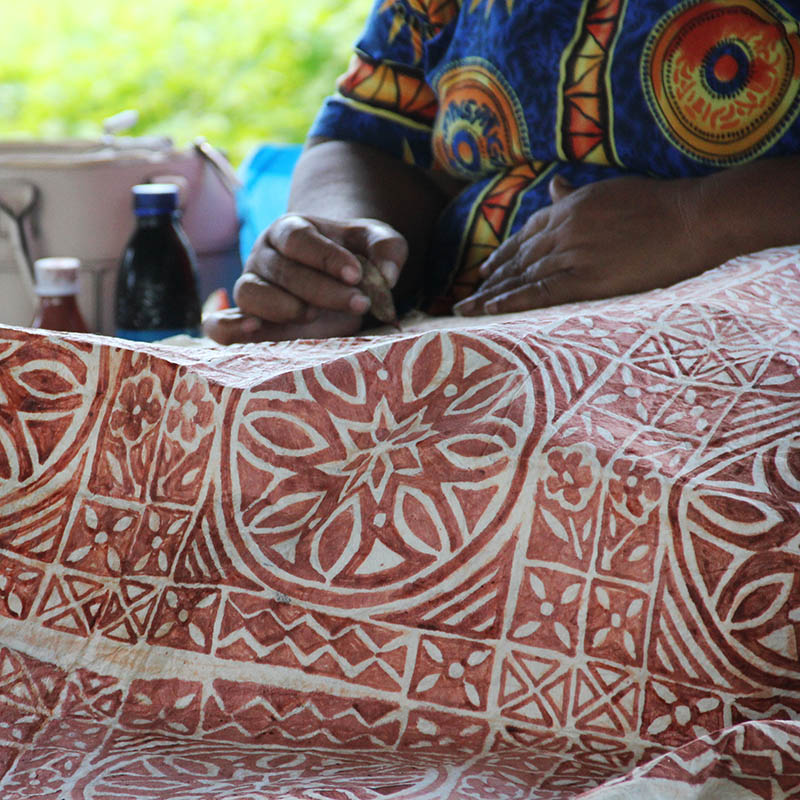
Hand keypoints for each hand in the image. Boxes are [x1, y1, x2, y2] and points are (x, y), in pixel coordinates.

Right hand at [204, 214, 406, 342]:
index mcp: (291, 230)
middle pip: (282, 270)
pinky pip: (219, 325)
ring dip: (281, 307)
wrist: (336, 282)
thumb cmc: (355, 260)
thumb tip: (387, 275)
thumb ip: (387, 249)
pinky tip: (252, 330)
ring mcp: (250, 287)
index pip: (300, 239)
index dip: (326, 257)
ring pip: (250, 293)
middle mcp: (264, 257)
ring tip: (313, 316)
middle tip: (359, 303)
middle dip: (322, 290)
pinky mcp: (243, 320)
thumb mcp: (377, 245)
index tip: (357, 274)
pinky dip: (227, 328)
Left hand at [453, 173, 704, 315]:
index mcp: (570, 209)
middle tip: (466, 294)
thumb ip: (578, 195)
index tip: (486, 267)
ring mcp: (573, 255)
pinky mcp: (586, 280)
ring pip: (523, 276)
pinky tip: (491, 309)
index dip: (503, 253)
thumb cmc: (660, 204)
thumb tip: (555, 187)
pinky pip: (541, 292)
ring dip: (492, 293)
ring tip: (468, 308)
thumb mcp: (611, 191)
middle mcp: (563, 231)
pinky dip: (513, 301)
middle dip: (490, 278)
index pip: (526, 234)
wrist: (691, 219)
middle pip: (518, 258)